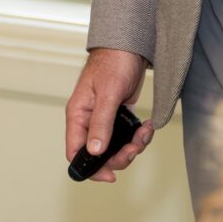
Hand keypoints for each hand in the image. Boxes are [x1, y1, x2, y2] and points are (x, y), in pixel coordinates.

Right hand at [64, 48, 154, 182]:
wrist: (130, 45)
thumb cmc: (114, 62)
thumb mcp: (107, 94)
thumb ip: (100, 123)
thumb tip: (94, 151)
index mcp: (78, 115)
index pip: (75, 152)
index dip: (90, 168)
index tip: (110, 176)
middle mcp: (89, 120)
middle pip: (99, 154)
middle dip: (119, 157)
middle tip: (134, 148)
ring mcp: (104, 119)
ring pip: (115, 147)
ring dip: (133, 146)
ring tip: (145, 132)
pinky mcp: (119, 116)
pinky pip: (127, 136)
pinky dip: (139, 136)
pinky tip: (147, 126)